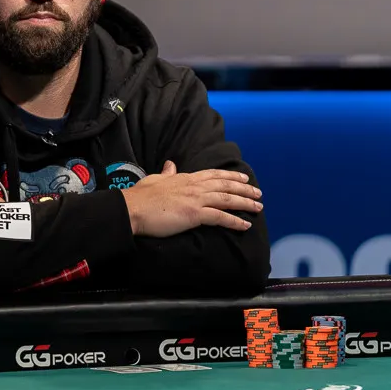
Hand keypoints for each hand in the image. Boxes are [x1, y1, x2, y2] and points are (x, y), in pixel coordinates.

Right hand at [125, 160, 261, 236]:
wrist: (132, 208)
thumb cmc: (140, 196)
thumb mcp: (155, 179)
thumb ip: (166, 173)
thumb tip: (170, 164)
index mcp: (185, 178)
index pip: (213, 175)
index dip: (230, 176)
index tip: (244, 178)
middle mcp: (194, 186)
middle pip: (225, 186)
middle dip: (244, 189)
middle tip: (258, 193)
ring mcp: (195, 199)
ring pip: (227, 199)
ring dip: (245, 203)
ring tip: (258, 207)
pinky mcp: (194, 214)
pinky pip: (220, 217)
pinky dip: (235, 221)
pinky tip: (245, 224)